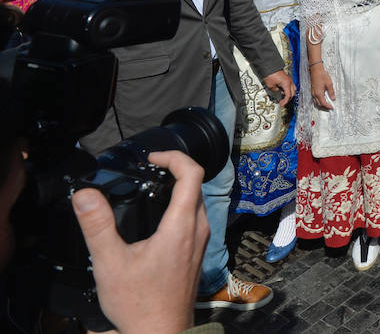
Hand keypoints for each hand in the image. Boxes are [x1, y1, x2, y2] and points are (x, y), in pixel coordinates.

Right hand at [71, 150, 206, 333]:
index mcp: (182, 225)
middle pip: (196, 185)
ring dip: (178, 188)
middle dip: (175, 169)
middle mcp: (198, 229)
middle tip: (148, 169)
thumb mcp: (110, 263)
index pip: (193, 173)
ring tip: (150, 188)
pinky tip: (155, 218)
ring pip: (196, 202)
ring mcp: (200, 242)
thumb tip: (85, 194)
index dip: (174, 157)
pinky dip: (179, 207)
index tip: (152, 157)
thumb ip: (97, 226)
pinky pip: (194, 219)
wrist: (160, 333)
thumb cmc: (139, 303)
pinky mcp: (196, 253)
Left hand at [261, 70, 293, 105]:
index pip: (288, 95)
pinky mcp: (287, 78)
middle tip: (282, 102)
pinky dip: (288, 90)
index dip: (285, 101)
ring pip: (293, 89)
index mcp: (287, 84)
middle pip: (292, 93)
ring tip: (283, 97)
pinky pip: (290, 86)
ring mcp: (289, 80)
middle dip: (288, 98)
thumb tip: (277, 92)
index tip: (281, 104)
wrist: (270, 66)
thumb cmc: (270, 74)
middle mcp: (290, 82)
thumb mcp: (270, 85)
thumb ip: (275, 90)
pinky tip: (282, 91)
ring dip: (289, 94)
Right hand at [310, 64, 334, 109]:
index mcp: (319, 93)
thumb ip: (331, 92)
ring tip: (327, 105)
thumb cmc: (322, 76)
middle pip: (319, 104)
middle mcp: (314, 94)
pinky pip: (315, 99)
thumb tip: (333, 98)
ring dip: (321, 105)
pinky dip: (318, 101)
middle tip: (330, 107)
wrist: (316, 70)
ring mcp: (313, 92)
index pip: (323, 103)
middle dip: (324, 107)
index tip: (332, 108)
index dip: (327, 106)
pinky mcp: (312, 90)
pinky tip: (323, 100)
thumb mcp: (329, 84)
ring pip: (316, 102)